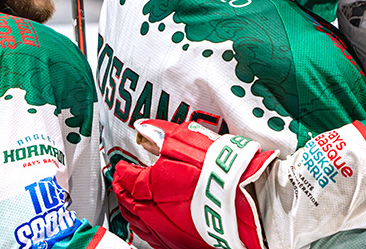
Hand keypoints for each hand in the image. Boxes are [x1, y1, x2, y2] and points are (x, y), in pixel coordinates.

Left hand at [112, 120, 277, 248]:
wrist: (245, 198)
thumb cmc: (219, 170)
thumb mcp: (188, 140)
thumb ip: (162, 133)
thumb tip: (145, 128)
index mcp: (151, 185)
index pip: (126, 178)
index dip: (121, 171)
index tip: (121, 167)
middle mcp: (153, 211)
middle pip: (127, 203)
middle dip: (122, 191)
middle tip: (120, 183)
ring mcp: (166, 230)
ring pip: (138, 223)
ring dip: (131, 211)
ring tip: (130, 203)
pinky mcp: (180, 242)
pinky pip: (152, 238)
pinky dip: (145, 228)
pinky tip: (149, 224)